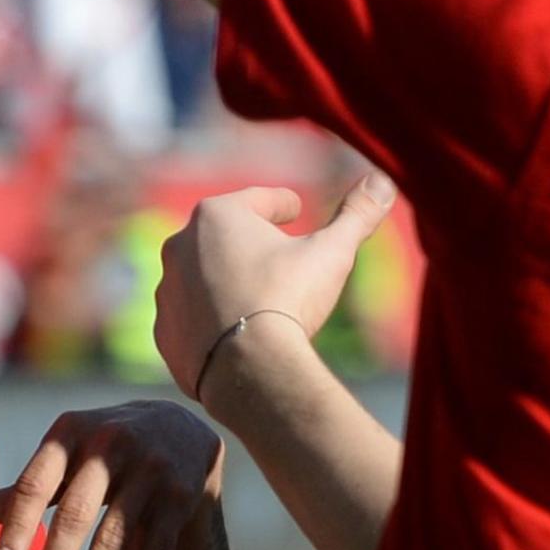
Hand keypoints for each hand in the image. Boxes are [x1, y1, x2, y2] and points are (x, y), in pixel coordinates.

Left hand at [0, 401, 224, 549]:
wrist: (180, 424)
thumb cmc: (102, 449)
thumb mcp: (64, 454)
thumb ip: (23, 486)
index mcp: (71, 433)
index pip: (37, 483)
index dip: (18, 525)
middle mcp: (111, 446)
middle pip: (78, 514)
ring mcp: (150, 471)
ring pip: (117, 537)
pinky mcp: (180, 496)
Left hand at [152, 175, 398, 407]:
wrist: (248, 368)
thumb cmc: (288, 297)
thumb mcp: (332, 251)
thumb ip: (357, 214)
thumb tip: (385, 181)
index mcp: (217, 215)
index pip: (259, 200)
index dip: (283, 204)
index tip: (295, 212)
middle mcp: (181, 246)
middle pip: (225, 236)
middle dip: (251, 241)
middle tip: (280, 255)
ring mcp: (167, 291)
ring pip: (205, 277)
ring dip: (228, 281)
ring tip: (260, 298)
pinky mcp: (164, 333)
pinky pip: (193, 318)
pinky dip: (213, 320)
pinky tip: (238, 333)